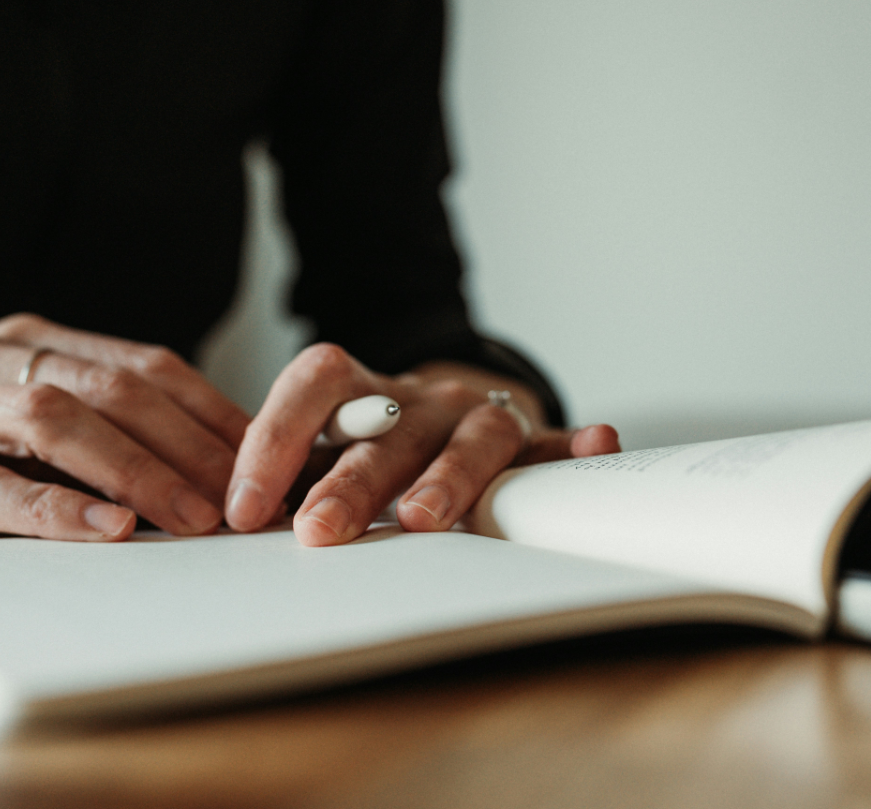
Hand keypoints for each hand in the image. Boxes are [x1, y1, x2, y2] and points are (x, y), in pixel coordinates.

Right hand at [0, 314, 250, 540]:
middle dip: (189, 447)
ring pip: (58, 420)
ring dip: (139, 473)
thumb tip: (225, 469)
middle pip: (117, 391)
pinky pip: (1, 486)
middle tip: (241, 503)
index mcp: (45, 345)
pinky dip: (61, 507)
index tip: (263, 461)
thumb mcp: (53, 417)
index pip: (150, 367)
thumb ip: (121, 428)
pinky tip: (113, 526)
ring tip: (195, 518)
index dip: (213, 413)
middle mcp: (7, 362)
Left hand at [226, 343, 619, 545]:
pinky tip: (599, 442)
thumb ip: (290, 477)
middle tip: (319, 531)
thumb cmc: (372, 447)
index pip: (314, 383)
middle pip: (388, 426)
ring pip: (472, 435)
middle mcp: (419, 398)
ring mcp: (475, 416)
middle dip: (352, 479)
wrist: (441, 415)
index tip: (245, 507)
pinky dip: (575, 444)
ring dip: (449, 475)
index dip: (275, 436)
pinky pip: (552, 443)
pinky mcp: (528, 441)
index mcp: (360, 393)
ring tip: (425, 517)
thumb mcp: (324, 454)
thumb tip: (228, 514)